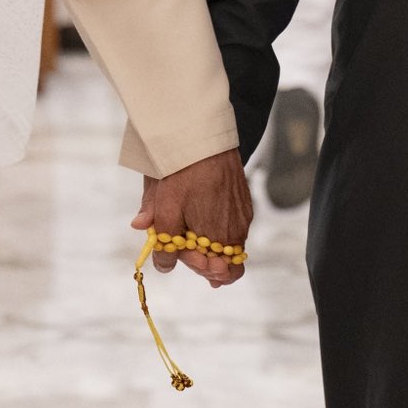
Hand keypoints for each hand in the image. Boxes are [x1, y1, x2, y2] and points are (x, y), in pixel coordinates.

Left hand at [130, 149, 252, 288]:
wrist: (206, 135)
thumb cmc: (184, 171)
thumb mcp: (165, 205)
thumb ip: (163, 239)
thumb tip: (162, 265)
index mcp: (218, 236)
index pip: (217, 272)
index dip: (196, 265)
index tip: (182, 253)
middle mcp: (237, 229)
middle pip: (224, 262)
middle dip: (203, 259)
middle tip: (187, 250)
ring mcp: (243, 215)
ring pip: (229, 244)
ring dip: (211, 245)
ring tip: (193, 236)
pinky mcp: (244, 201)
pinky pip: (234, 226)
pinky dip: (219, 230)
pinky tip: (204, 221)